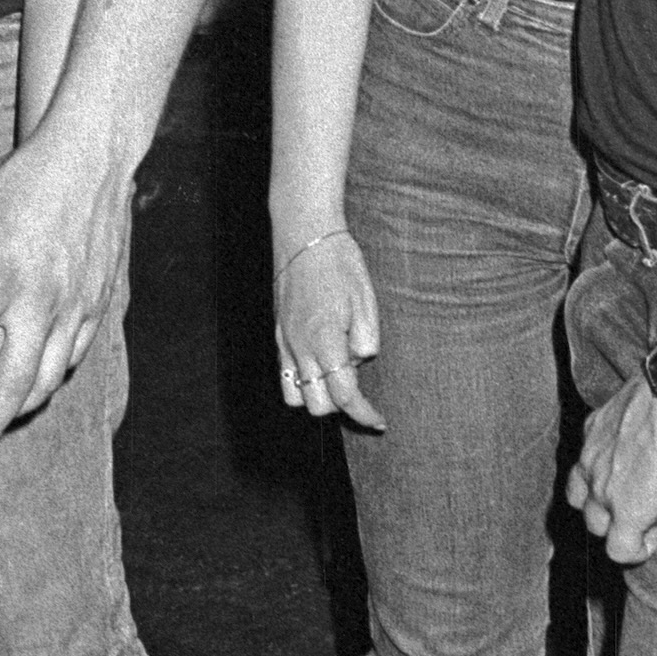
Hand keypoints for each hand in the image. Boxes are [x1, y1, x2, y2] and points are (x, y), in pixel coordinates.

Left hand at [0, 118, 126, 477]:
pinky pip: (70, 359)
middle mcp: (36, 301)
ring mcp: (72, 307)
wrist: (89, 158)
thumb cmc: (20, 183)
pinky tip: (29, 394)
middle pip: (4, 386)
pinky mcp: (95, 306)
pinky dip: (46, 383)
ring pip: (43, 382)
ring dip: (12, 414)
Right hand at [275, 226, 383, 430]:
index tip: (378, 420)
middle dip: (342, 405)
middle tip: (360, 386)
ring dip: (318, 396)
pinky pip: (284, 375)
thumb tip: (360, 360)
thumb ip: (366, 339)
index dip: (363, 413)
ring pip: (296, 396)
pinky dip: (301, 382)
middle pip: (318, 405)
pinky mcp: (278, 335)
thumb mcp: (366, 299)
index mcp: (326, 340)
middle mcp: (300, 347)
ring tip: (336, 376)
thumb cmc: (339, 262)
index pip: (344, 395)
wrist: (304, 235)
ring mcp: (285, 342)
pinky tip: (318, 366)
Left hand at [566, 369, 656, 563]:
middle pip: (581, 499)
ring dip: (618, 528)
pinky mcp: (628, 511)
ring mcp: (605, 489)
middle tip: (639, 501)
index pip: (584, 463)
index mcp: (596, 430)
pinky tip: (656, 537)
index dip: (601, 477)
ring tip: (648, 523)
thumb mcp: (646, 394)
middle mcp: (591, 461)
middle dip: (605, 506)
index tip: (631, 475)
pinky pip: (621, 549)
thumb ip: (644, 409)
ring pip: (596, 525)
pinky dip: (637, 550)